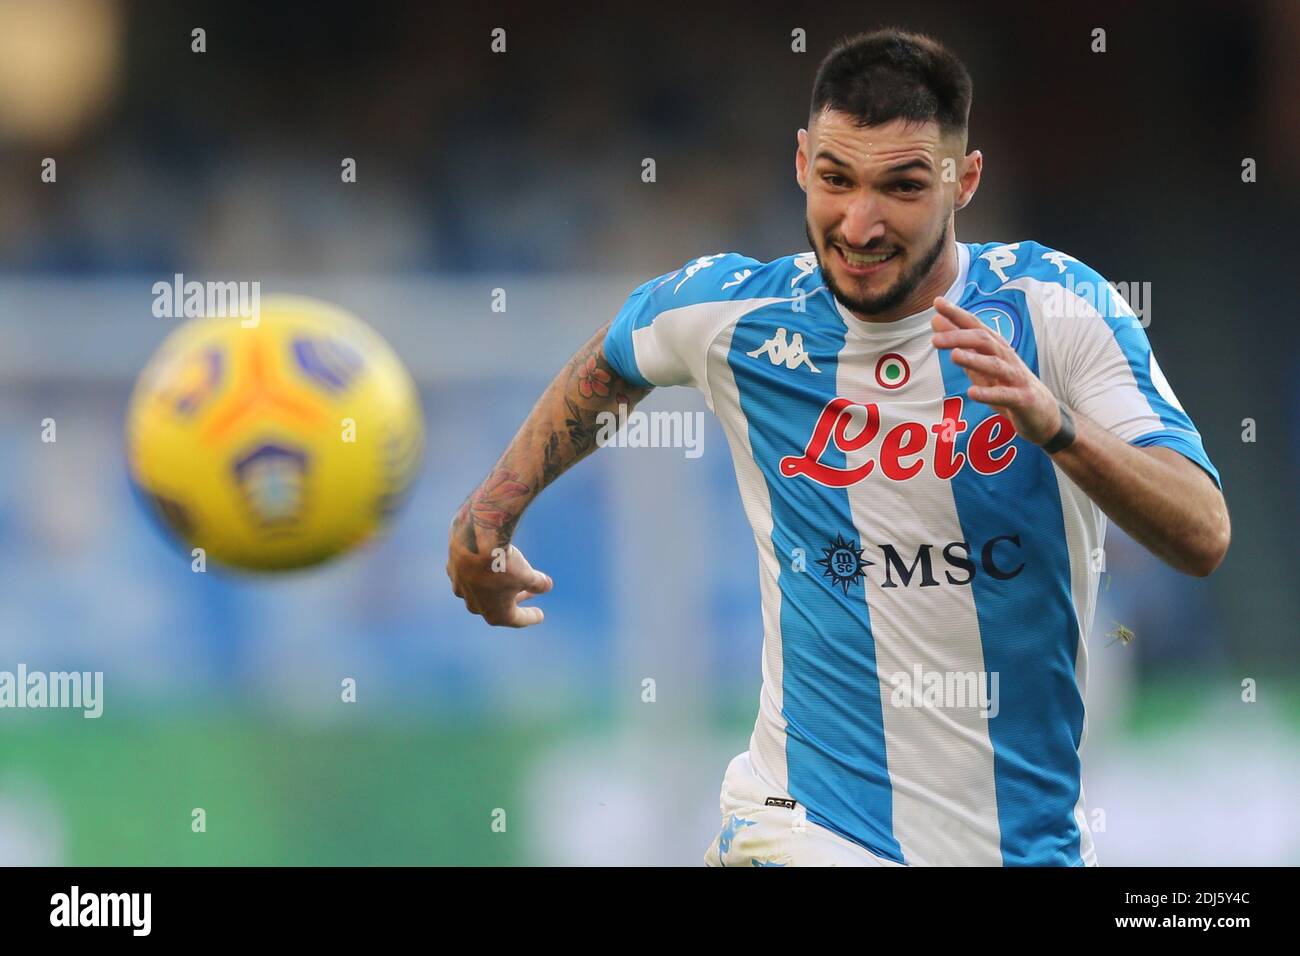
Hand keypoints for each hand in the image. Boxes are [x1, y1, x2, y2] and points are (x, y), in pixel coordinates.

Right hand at [446, 529, 552, 627]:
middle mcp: (476, 606)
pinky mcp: (453, 572)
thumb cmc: (504, 564)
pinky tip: (486, 563)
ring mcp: (462, 590)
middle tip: (529, 593)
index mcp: (496, 614)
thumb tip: (546, 586)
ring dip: (496, 586)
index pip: (517, 619)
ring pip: (481, 592)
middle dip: (515, 599)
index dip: (531, 616)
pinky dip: (480, 573)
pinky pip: (469, 576)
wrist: (474, 541)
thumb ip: (538, 584)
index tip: (540, 615)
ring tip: (508, 577)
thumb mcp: (527, 575)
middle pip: (497, 607)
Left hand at [930, 296, 1061, 445]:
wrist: (1042, 415)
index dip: (957, 314)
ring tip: (954, 356)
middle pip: (984, 342)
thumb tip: (936, 321)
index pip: (975, 326)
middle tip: (934, 339)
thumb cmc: (1008, 386)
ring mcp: (1016, 378)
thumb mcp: (981, 365)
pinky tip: (972, 393)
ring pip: (995, 365)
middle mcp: (1006, 358)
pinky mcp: (1022, 399)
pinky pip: (1005, 395)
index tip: (938, 302)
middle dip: (960, 338)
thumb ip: (960, 345)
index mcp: (996, 348)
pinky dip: (989, 393)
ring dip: (974, 360)